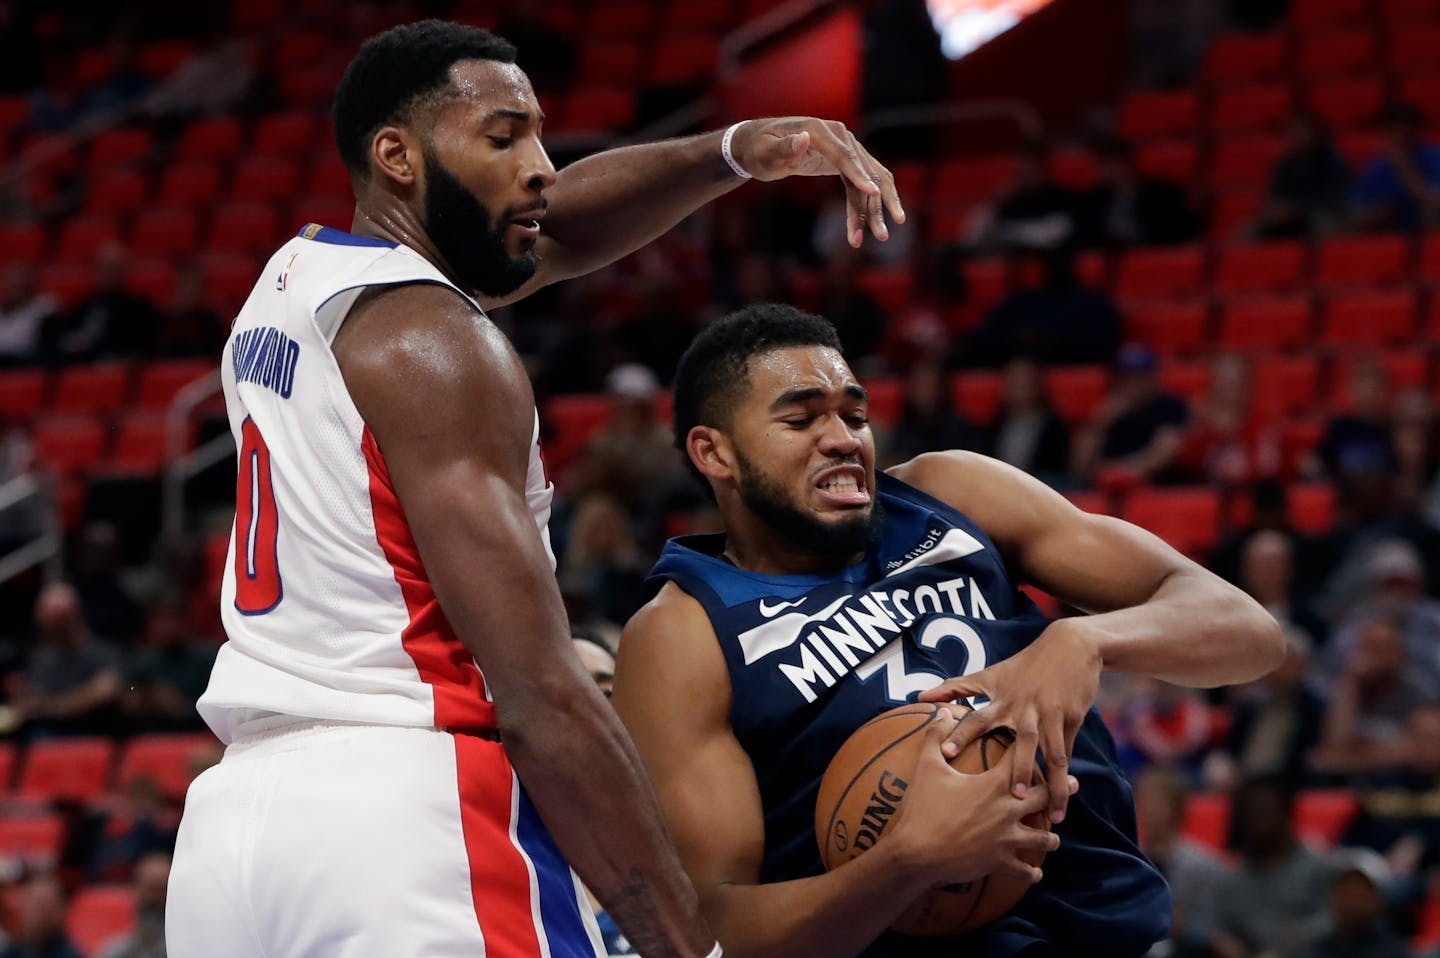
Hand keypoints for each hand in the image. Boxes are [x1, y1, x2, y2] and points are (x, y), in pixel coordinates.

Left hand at [730, 117, 903, 247]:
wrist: (762, 144)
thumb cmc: (760, 149)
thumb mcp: (765, 151)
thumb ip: (784, 147)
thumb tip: (804, 138)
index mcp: (819, 130)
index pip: (843, 155)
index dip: (859, 175)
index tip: (873, 193)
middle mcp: (838, 135)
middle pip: (864, 170)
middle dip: (873, 203)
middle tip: (882, 234)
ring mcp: (845, 146)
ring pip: (869, 180)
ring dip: (874, 209)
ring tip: (881, 237)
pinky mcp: (845, 161)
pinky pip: (861, 184)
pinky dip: (865, 206)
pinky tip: (867, 228)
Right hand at [888, 713, 1066, 886]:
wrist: (918, 852)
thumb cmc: (922, 808)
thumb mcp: (927, 767)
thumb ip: (935, 736)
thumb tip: (943, 712)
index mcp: (993, 784)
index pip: (1020, 759)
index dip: (1031, 747)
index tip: (1041, 738)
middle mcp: (1008, 810)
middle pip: (1044, 796)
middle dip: (1060, 788)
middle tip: (1073, 783)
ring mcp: (1007, 838)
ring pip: (1043, 838)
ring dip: (1050, 837)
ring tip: (1053, 837)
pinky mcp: (1001, 862)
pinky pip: (1025, 870)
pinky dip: (1031, 872)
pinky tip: (1036, 873)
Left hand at [917, 619, 1101, 824]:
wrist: (1070, 647)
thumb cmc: (1023, 666)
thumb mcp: (990, 674)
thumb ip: (955, 688)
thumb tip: (919, 696)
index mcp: (1003, 699)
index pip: (978, 718)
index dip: (960, 734)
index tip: (945, 755)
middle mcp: (1027, 709)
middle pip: (1024, 742)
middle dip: (1018, 768)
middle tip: (1012, 796)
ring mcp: (1051, 715)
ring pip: (1053, 754)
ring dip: (1053, 784)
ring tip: (1051, 816)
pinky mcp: (1072, 719)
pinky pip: (1067, 752)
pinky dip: (1066, 777)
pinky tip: (1064, 800)